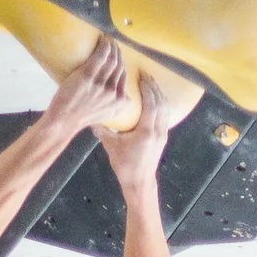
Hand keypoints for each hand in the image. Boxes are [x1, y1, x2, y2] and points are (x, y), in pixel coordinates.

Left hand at [42, 40, 128, 139]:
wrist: (64, 120)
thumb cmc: (81, 117)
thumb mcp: (105, 115)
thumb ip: (116, 106)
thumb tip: (125, 97)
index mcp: (119, 102)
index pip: (124, 77)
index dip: (121, 64)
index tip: (118, 56)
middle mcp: (113, 93)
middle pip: (119, 66)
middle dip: (118, 53)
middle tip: (114, 44)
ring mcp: (101, 85)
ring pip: (112, 60)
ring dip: (112, 47)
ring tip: (108, 40)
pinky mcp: (88, 76)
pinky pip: (100, 56)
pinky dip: (104, 46)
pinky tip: (103, 40)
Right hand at [96, 69, 171, 191]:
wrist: (140, 183)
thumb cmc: (125, 167)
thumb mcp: (112, 147)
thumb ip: (103, 131)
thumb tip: (90, 119)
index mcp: (146, 132)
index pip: (150, 104)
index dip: (147, 88)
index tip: (141, 76)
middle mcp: (157, 131)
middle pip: (160, 103)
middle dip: (153, 86)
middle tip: (146, 74)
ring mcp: (162, 134)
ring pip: (165, 108)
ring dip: (159, 93)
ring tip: (151, 82)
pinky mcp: (163, 137)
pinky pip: (165, 115)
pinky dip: (162, 103)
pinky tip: (156, 97)